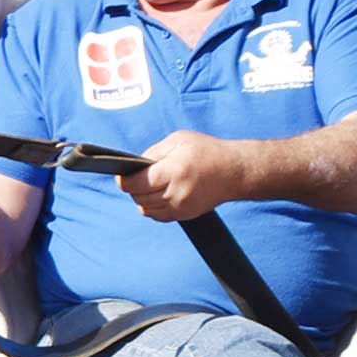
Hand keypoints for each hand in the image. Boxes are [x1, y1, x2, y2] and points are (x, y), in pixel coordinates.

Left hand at [124, 131, 240, 222]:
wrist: (235, 171)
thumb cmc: (207, 151)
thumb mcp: (178, 140)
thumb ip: (153, 153)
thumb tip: (134, 166)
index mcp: (173, 171)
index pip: (136, 184)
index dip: (124, 180)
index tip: (121, 175)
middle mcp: (176, 193)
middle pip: (139, 198)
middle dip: (132, 188)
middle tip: (135, 177)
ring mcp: (181, 207)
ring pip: (146, 209)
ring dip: (142, 198)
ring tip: (147, 185)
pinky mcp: (185, 215)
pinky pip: (158, 216)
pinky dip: (152, 207)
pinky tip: (157, 194)